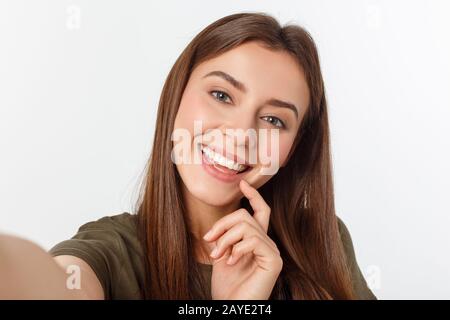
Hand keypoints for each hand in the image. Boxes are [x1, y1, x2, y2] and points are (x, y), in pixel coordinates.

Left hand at [203, 179, 282, 299]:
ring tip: (217, 256)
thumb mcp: (222, 255)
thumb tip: (221, 223)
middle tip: (209, 241)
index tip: (242, 184)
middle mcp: (267, 244)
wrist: (231, 307)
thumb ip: (226, 237)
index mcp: (256, 241)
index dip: (253, 196)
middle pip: (246, 216)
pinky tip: (232, 262)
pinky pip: (254, 240)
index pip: (260, 211)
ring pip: (247, 227)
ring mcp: (272, 252)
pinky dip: (237, 249)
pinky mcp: (273, 261)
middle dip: (223, 225)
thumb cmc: (226, 286)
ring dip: (226, 239)